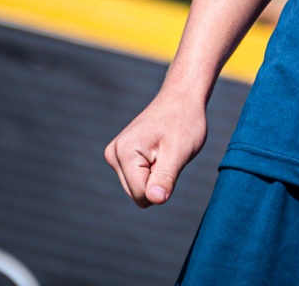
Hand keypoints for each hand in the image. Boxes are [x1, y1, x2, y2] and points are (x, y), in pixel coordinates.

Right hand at [106, 87, 207, 205]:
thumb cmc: (184, 122)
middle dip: (157, 180)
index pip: (141, 195)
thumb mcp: (179, 152)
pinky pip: (138, 179)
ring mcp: (115, 155)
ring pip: (137, 188)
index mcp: (124, 153)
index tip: (170, 159)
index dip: (162, 184)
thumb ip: (165, 178)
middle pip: (137, 193)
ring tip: (164, 152)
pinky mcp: (121, 156)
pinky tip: (158, 151)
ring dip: (155, 175)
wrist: (182, 99)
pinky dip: (152, 170)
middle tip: (168, 155)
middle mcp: (113, 154)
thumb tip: (155, 200)